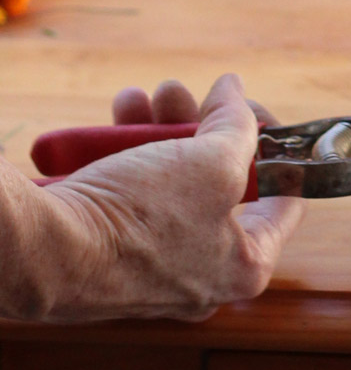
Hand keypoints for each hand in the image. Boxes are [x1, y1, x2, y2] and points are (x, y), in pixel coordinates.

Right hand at [9, 73, 303, 323]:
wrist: (46, 252)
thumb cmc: (141, 217)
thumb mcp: (212, 160)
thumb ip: (238, 124)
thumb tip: (235, 94)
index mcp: (245, 266)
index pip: (284, 199)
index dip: (275, 143)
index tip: (251, 109)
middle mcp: (204, 275)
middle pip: (220, 182)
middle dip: (200, 125)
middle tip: (183, 94)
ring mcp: (157, 268)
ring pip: (172, 181)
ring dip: (159, 128)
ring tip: (140, 98)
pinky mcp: (116, 256)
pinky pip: (136, 196)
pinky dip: (130, 153)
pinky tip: (119, 115)